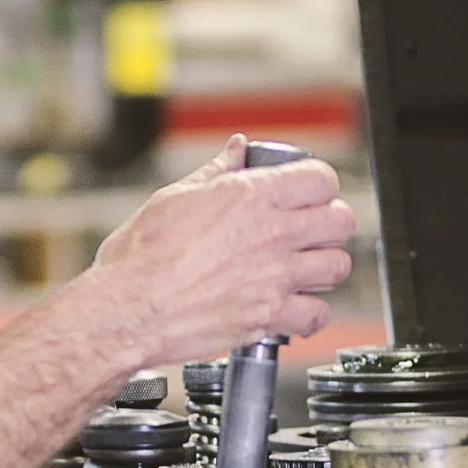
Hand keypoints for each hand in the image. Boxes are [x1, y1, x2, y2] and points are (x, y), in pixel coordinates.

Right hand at [83, 135, 355, 368]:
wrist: (128, 309)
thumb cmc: (140, 257)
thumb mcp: (174, 198)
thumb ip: (216, 173)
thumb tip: (236, 150)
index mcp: (249, 196)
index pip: (319, 179)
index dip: (320, 185)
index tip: (311, 193)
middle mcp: (270, 233)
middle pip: (339, 221)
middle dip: (330, 224)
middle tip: (313, 232)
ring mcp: (275, 276)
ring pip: (336, 266)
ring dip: (324, 267)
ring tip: (305, 270)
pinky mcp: (269, 316)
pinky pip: (317, 314)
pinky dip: (311, 314)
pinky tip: (296, 309)